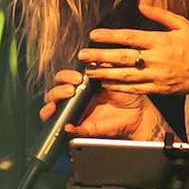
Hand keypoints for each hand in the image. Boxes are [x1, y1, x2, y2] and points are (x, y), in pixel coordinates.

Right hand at [39, 69, 162, 139]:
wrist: (138, 113)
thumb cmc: (126, 92)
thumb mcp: (115, 75)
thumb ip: (102, 66)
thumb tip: (91, 57)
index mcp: (80, 85)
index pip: (62, 79)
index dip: (64, 77)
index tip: (77, 77)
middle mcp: (75, 99)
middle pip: (53, 95)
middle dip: (57, 91)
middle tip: (71, 90)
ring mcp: (77, 114)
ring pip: (53, 112)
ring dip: (50, 108)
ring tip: (59, 105)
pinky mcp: (84, 129)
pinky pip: (71, 132)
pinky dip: (68, 130)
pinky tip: (68, 127)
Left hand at [79, 0, 188, 98]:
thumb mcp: (183, 25)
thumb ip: (160, 15)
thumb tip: (141, 4)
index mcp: (161, 41)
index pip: (130, 37)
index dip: (110, 36)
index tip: (94, 35)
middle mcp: (156, 59)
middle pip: (123, 57)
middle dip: (100, 56)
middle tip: (82, 55)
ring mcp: (156, 76)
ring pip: (125, 75)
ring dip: (105, 74)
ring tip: (88, 71)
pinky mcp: (158, 89)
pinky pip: (134, 88)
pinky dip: (118, 87)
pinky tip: (105, 84)